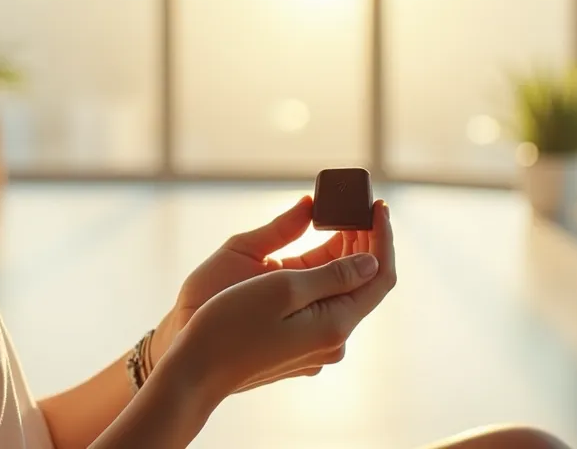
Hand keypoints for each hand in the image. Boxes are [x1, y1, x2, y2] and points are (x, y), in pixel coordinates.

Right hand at [162, 201, 395, 400]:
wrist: (193, 371)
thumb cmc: (229, 323)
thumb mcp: (282, 287)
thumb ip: (333, 273)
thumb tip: (372, 261)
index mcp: (335, 325)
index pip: (380, 275)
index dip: (383, 237)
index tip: (378, 205)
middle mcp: (332, 341)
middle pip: (363, 284)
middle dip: (364, 242)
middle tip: (356, 204)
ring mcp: (316, 348)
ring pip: (341, 293)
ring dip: (343, 256)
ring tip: (338, 219)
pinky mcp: (299, 348)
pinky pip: (322, 305)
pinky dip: (323, 275)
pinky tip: (314, 252)